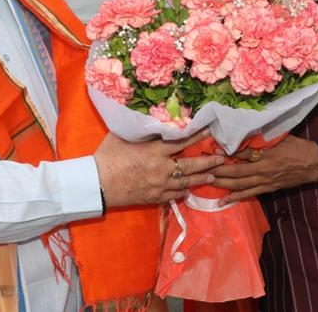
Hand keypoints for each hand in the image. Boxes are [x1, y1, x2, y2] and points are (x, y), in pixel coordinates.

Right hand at [93, 131, 224, 207]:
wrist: (97, 184)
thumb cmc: (107, 157)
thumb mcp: (122, 136)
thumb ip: (138, 130)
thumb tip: (146, 118)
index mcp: (154, 152)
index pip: (181, 143)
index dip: (197, 137)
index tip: (209, 131)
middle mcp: (161, 169)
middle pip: (190, 166)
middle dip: (207, 163)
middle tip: (220, 159)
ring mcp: (159, 186)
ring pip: (185, 183)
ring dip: (199, 179)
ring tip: (212, 176)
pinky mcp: (154, 198)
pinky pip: (174, 195)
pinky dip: (183, 191)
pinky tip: (189, 189)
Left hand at [212, 136, 317, 204]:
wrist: (313, 163)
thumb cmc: (296, 147)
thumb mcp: (278, 137)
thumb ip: (259, 138)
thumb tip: (240, 135)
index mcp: (266, 155)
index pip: (242, 153)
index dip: (226, 152)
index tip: (212, 149)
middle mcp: (263, 170)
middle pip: (236, 172)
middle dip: (218, 170)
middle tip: (202, 168)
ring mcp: (265, 182)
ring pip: (239, 185)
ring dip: (222, 184)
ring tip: (206, 181)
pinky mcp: (267, 189)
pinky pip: (248, 194)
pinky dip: (234, 197)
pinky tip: (222, 201)